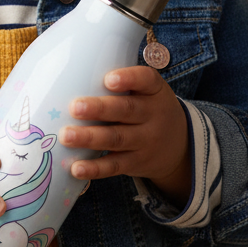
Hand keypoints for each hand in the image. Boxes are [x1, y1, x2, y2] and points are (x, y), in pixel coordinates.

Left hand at [59, 66, 191, 206]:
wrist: (181, 146)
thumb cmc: (149, 109)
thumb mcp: (148, 92)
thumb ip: (122, 85)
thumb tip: (73, 78)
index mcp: (155, 91)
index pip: (146, 79)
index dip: (129, 78)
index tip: (109, 79)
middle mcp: (153, 115)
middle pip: (126, 110)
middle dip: (99, 109)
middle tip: (74, 107)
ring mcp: (146, 141)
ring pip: (117, 138)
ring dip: (90, 138)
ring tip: (66, 135)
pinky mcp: (137, 162)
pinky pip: (115, 165)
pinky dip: (95, 168)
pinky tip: (76, 167)